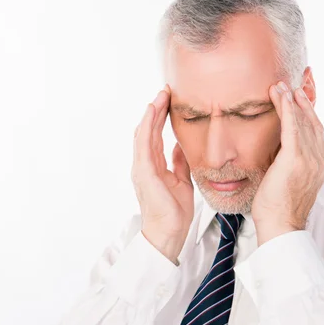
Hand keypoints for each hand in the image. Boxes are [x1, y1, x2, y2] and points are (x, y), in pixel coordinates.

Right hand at [132, 85, 193, 263]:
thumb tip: (181, 146)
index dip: (161, 118)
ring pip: (144, 133)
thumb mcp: (181, 180)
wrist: (169, 233)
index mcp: (152, 166)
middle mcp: (144, 164)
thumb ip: (179, 162)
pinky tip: (152, 111)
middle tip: (165, 91)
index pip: (155, 136)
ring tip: (160, 95)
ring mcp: (141, 167)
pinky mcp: (144, 172)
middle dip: (156, 110)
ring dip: (151, 113)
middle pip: (148, 130)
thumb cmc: (174, 211)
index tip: (170, 101)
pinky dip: (147, 126)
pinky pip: (144, 144)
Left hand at [251, 81, 323, 245]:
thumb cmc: (277, 208)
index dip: (309, 113)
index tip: (301, 97)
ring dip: (292, 101)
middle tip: (294, 84)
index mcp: (317, 166)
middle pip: (313, 123)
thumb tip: (275, 151)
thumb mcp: (286, 180)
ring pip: (303, 123)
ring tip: (282, 86)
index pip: (316, 133)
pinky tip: (281, 97)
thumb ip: (287, 163)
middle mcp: (317, 160)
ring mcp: (309, 160)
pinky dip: (287, 109)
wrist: (280, 226)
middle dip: (303, 102)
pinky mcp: (295, 160)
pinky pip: (292, 128)